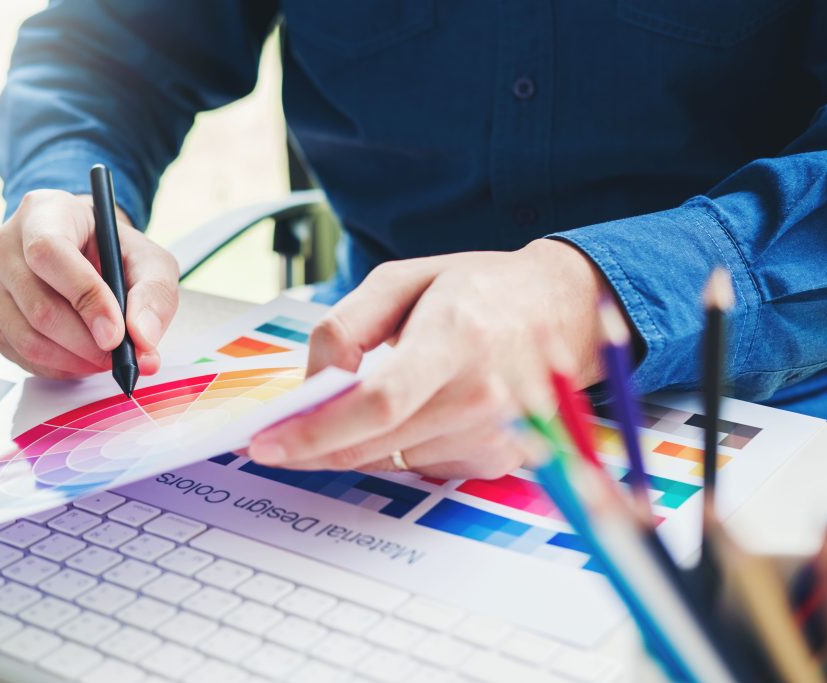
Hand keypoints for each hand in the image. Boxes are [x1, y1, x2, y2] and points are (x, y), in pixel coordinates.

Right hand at [0, 189, 178, 378]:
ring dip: (74, 360)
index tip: (116, 334)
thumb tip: (142, 336)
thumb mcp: (150, 261)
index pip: (50, 253)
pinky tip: (83, 360)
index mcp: (44, 212)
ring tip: (107, 360)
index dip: (85, 298)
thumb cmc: (115, 252)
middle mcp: (5, 245)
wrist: (87, 253)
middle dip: (87, 343)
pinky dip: (58, 367)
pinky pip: (19, 354)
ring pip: (26, 337)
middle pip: (38, 305)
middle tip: (121, 357)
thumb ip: (154, 294)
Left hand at [248, 240, 611, 478]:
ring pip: (391, 459)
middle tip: (279, 437)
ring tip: (379, 393)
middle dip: (316, 446)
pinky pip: (421, 466)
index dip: (316, 432)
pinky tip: (422, 408)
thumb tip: (313, 387)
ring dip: (362, 441)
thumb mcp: (400, 280)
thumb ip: (346, 328)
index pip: (378, 403)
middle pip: (375, 443)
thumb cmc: (476, 289)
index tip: (266, 445)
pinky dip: (400, 444)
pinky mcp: (500, 460)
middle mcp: (483, 396)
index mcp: (457, 339)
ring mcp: (496, 435)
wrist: (560, 309)